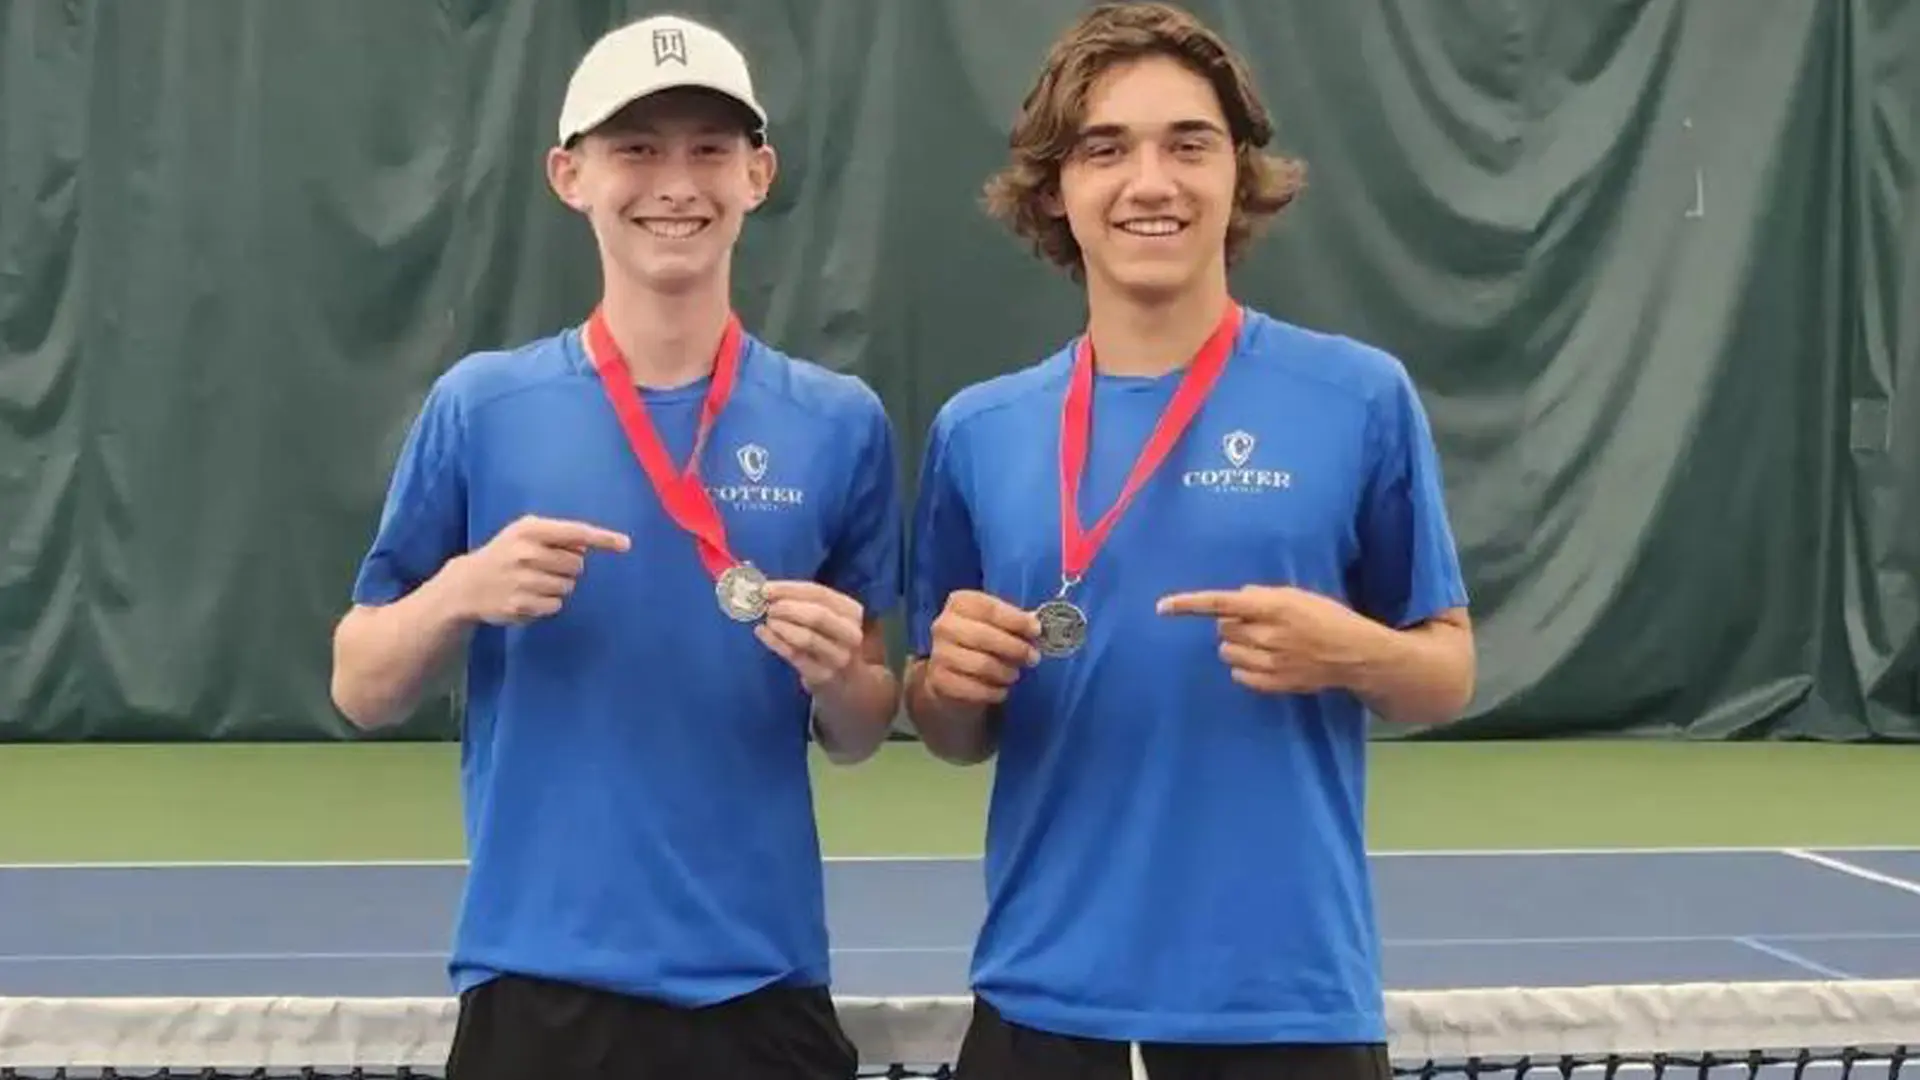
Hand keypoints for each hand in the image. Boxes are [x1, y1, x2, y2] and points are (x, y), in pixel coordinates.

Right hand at [450, 514, 629, 625]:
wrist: (466, 585)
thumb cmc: (504, 553)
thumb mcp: (523, 533)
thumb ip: (557, 535)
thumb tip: (590, 543)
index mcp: (529, 530)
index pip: (576, 532)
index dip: (603, 538)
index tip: (625, 544)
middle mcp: (526, 553)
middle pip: (577, 564)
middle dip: (568, 567)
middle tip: (545, 567)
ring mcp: (522, 580)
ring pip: (568, 587)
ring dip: (557, 586)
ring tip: (533, 582)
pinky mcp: (520, 605)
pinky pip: (555, 606)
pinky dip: (548, 603)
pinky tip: (528, 596)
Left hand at [755, 581, 869, 693]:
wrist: (844, 679)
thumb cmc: (828, 638)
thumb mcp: (827, 616)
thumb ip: (802, 601)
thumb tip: (767, 590)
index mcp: (852, 612)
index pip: (820, 594)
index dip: (790, 589)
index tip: (765, 588)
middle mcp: (850, 634)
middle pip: (818, 615)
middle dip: (788, 608)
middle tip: (767, 607)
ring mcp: (838, 657)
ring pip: (807, 638)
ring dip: (782, 626)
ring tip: (767, 621)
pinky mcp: (822, 675)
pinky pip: (795, 656)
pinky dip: (775, 642)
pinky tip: (762, 633)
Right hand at [921, 590, 1040, 706]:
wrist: (951, 672)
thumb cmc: (980, 642)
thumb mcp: (995, 625)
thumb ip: (1014, 623)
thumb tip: (1034, 626)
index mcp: (959, 603)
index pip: (989, 608)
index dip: (1016, 620)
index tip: (1037, 630)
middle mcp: (944, 625)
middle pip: (984, 636)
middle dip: (1015, 648)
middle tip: (1033, 658)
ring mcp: (939, 654)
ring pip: (981, 664)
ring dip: (1005, 672)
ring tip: (1014, 674)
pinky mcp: (940, 681)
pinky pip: (974, 689)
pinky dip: (994, 691)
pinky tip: (1002, 690)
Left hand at [1156, 585, 1369, 694]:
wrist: (1354, 654)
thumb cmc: (1327, 618)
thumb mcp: (1298, 595)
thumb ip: (1263, 596)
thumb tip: (1237, 598)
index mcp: (1272, 606)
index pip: (1220, 603)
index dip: (1188, 605)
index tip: (1162, 607)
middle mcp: (1266, 634)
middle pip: (1222, 629)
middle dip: (1232, 625)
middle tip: (1256, 625)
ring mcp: (1268, 662)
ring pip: (1226, 652)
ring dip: (1237, 646)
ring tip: (1263, 645)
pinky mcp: (1271, 683)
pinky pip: (1238, 675)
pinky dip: (1245, 668)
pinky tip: (1264, 662)